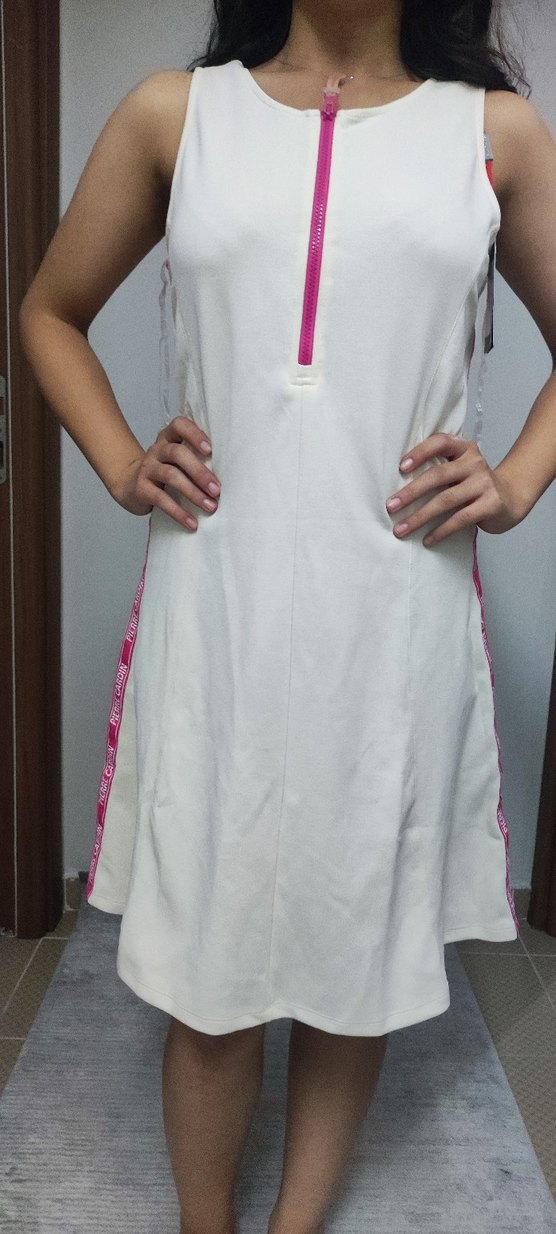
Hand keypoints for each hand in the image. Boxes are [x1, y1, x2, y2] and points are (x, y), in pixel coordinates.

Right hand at [112, 415, 219, 531]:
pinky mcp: (141, 489)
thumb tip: (231, 476)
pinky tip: (191, 522)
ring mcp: (147, 468)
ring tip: (210, 506)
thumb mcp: (178, 461)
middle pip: (178, 454)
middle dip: (200, 472)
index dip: (194, 435)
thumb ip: (197, 460)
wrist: (131, 485)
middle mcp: (157, 450)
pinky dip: (178, 512)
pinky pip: (161, 499)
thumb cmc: (166, 472)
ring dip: (193, 493)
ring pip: (171, 476)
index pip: (179, 426)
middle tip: (217, 490)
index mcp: (169, 438)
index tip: (210, 450)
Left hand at [385, 432, 524, 546]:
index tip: (401, 468)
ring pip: (446, 500)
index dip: (420, 452)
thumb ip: (438, 470)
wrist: (511, 498)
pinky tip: (428, 539)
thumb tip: (399, 491)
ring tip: (401, 529)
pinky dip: (441, 531)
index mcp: (464, 449)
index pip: (441, 442)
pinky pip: (460, 519)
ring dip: (420, 517)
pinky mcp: (491, 504)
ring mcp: (484, 483)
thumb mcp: (460, 469)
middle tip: (391, 506)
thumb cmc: (475, 485)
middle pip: (438, 475)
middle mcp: (475, 463)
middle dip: (411, 492)